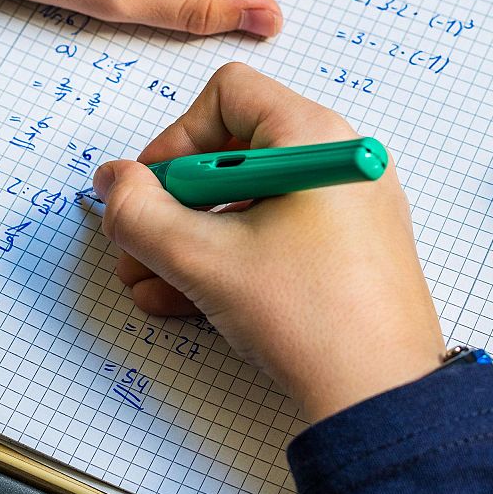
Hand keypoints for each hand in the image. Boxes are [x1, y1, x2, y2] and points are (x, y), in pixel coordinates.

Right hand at [93, 64, 444, 420]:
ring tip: (150, 287)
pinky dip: (233, 259)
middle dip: (173, 205)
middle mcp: (339, 158)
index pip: (228, 96)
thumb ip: (140, 213)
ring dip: (192, 241)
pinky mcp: (354, 249)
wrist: (381, 396)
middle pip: (235, 153)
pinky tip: (186, 302)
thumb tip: (111, 181)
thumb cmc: (308, 317)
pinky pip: (281, 235)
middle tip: (135, 249)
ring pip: (252, 203)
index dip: (175, 139)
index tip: (149, 193)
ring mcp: (352, 206)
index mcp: (314, 137)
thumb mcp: (202, 259)